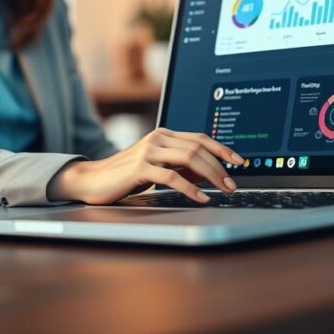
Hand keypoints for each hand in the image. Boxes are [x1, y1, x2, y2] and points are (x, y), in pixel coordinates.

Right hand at [47, 128, 243, 204]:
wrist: (93, 180)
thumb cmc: (126, 176)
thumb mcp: (157, 167)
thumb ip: (180, 166)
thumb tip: (209, 173)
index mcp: (164, 135)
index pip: (200, 137)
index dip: (223, 149)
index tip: (239, 162)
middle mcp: (158, 138)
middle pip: (198, 147)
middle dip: (221, 166)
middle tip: (233, 184)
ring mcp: (148, 151)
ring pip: (189, 158)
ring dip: (211, 175)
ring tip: (223, 190)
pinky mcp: (140, 167)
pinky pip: (172, 176)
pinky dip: (190, 188)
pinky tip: (200, 197)